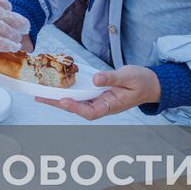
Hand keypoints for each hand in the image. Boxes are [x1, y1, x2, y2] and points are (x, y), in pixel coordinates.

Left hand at [33, 65, 160, 120]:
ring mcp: (98, 100)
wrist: (150, 83)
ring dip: (58, 98)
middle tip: (40, 97)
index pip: (90, 111)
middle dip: (58, 103)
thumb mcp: (129, 77)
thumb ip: (112, 78)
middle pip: (77, 108)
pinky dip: (67, 91)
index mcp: (111, 105)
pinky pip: (80, 94)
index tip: (63, 101)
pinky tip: (55, 86)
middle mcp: (102, 105)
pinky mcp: (96, 93)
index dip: (76, 107)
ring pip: (76, 102)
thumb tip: (96, 79)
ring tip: (41, 94)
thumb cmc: (141, 81)